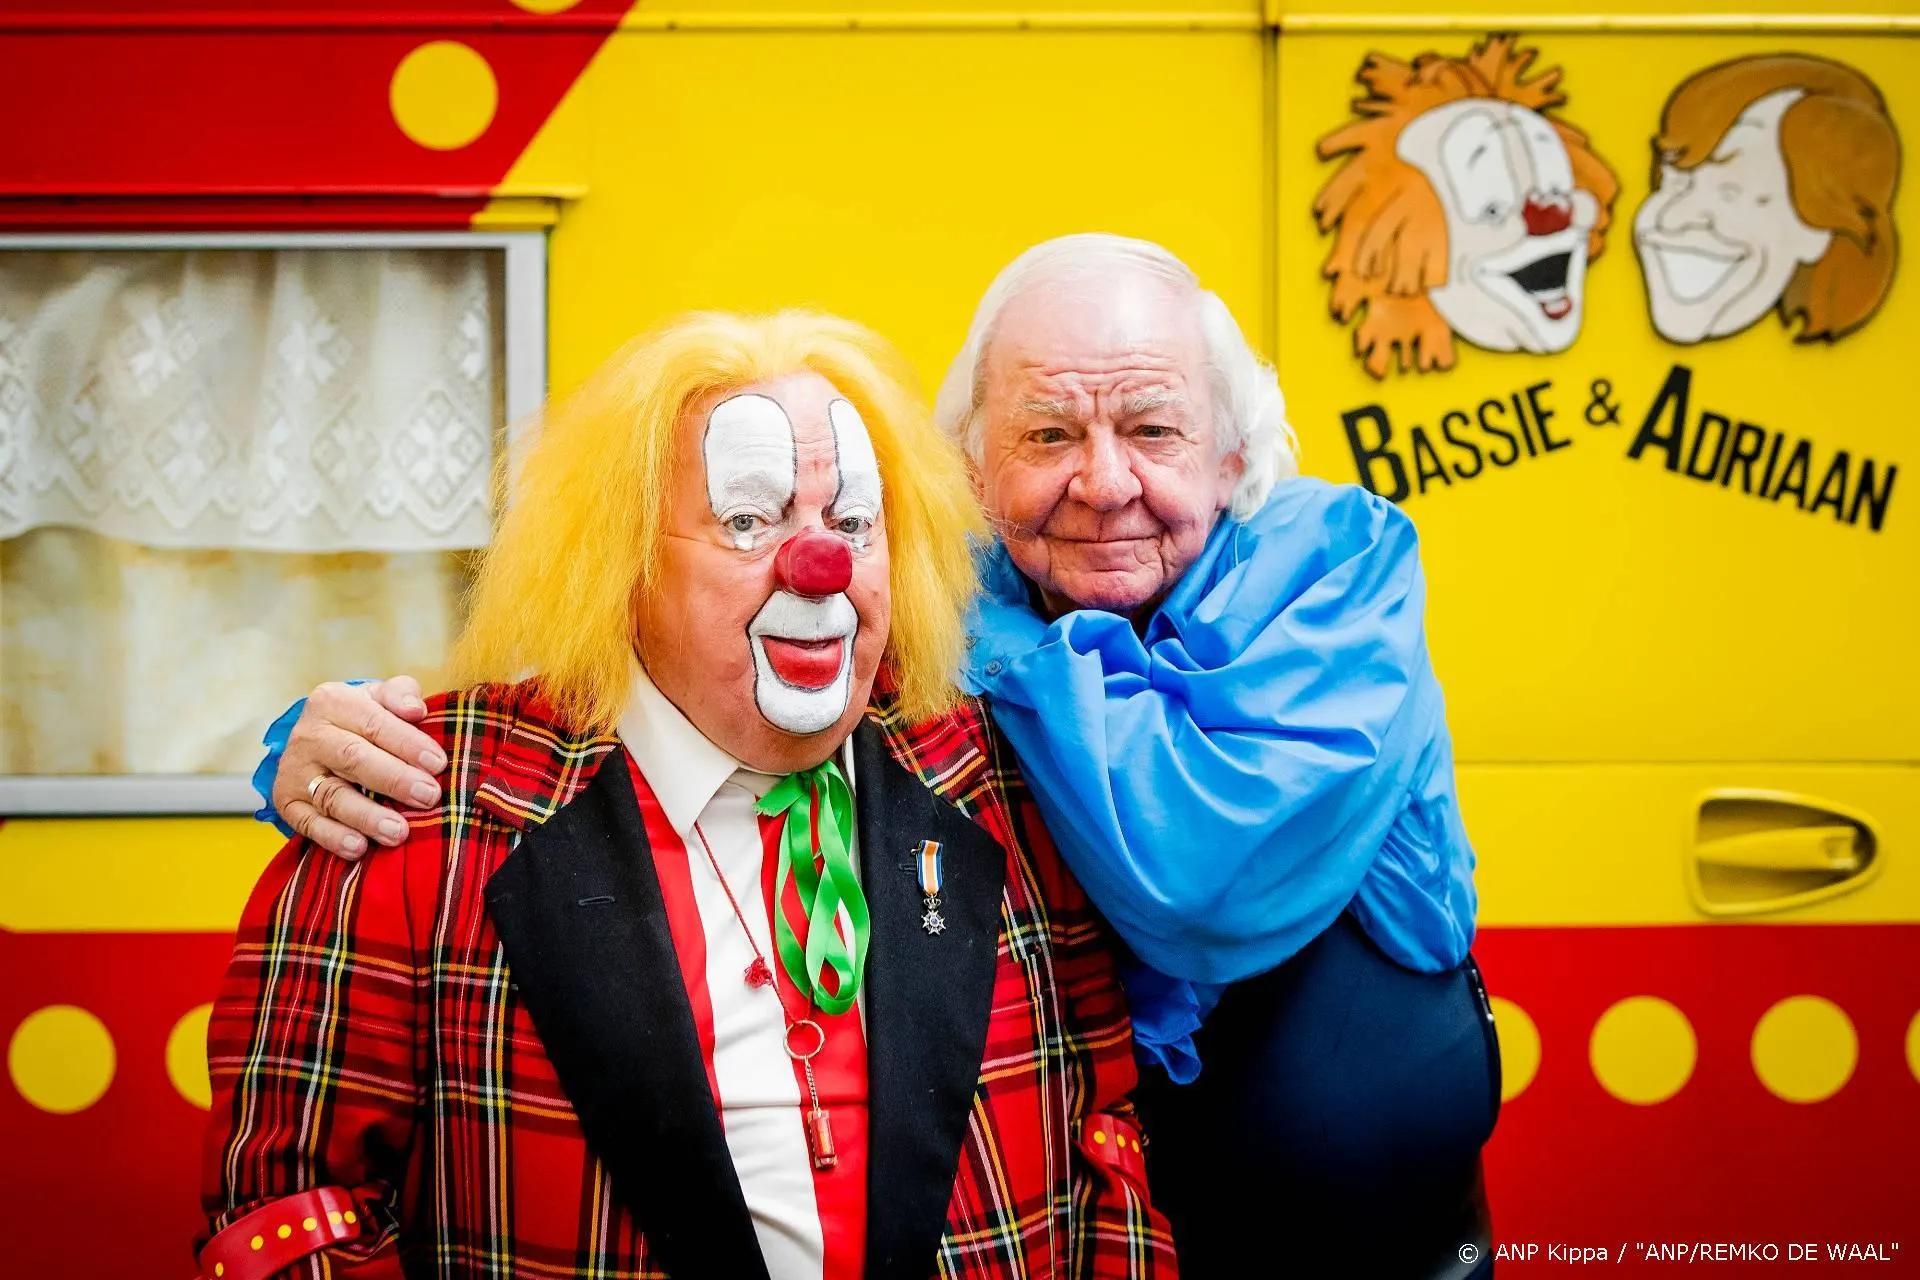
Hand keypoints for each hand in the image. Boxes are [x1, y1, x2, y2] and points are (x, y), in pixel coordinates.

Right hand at [273, 677, 447, 860]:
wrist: (317, 739)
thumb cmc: (363, 719)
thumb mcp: (379, 698)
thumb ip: (400, 695)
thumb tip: (415, 709)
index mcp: (332, 702)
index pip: (375, 723)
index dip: (408, 744)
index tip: (438, 764)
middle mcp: (309, 735)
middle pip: (353, 759)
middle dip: (394, 779)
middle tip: (428, 796)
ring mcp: (295, 771)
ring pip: (332, 796)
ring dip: (367, 816)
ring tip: (398, 832)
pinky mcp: (286, 802)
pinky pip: (309, 824)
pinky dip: (333, 837)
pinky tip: (359, 847)